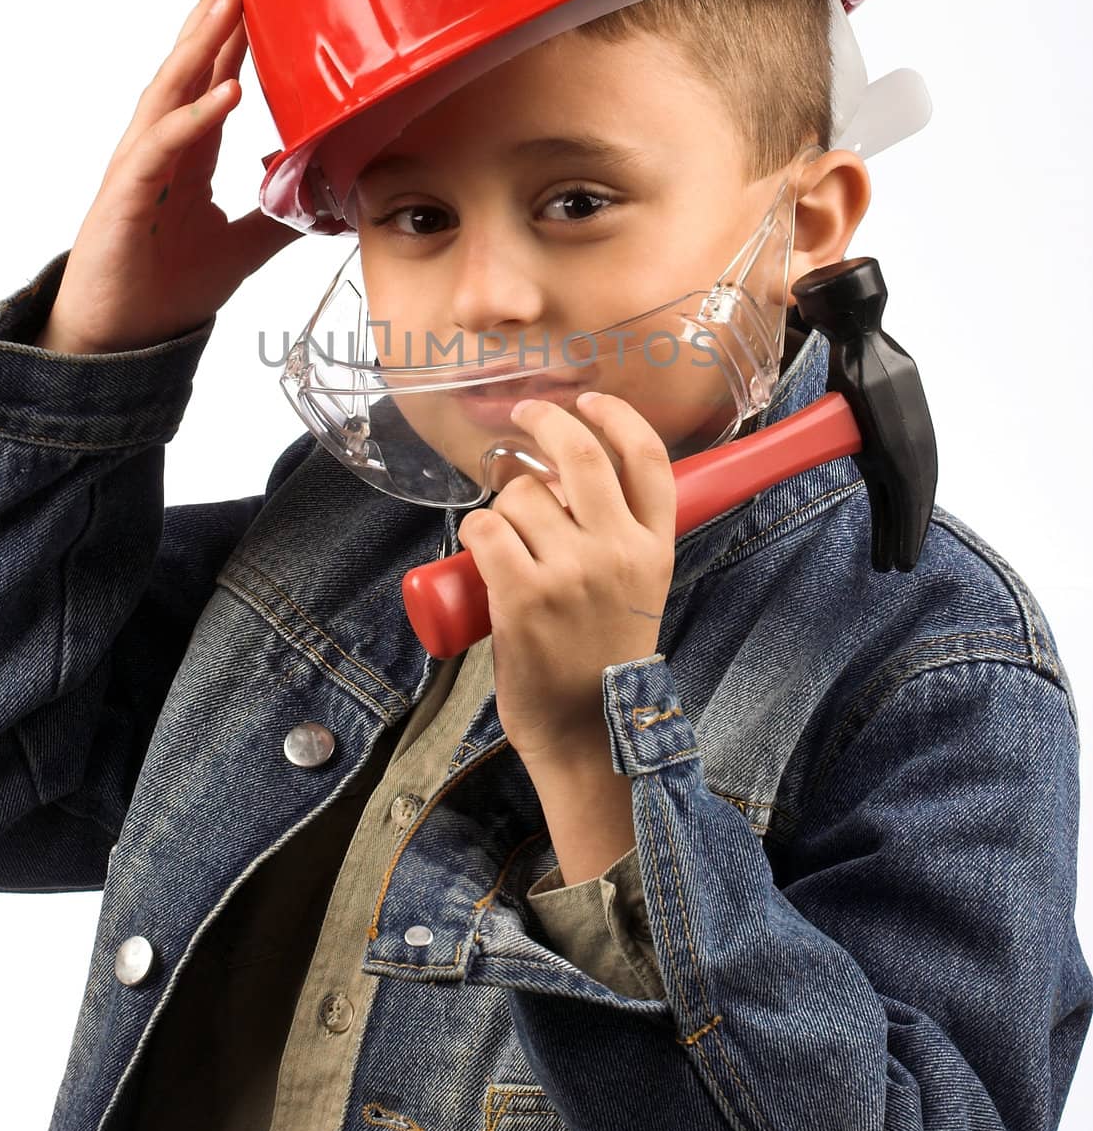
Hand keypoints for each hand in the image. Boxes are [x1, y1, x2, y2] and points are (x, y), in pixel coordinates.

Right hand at [34, 0, 300, 353]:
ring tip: (230, 5)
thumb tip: (327, 201)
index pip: (212, 77)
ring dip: (201, 47)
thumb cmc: (163, 289)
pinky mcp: (126, 198)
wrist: (118, 340)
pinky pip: (162, 148)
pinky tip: (227, 94)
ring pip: (170, 93)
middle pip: (187, 67)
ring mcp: (139, 168)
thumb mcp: (240, 250)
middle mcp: (160, 147)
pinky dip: (195, 119)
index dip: (231, 32)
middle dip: (209, 11)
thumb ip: (277, 221)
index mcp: (186, 152)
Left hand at [456, 391, 676, 770]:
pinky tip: (482, 550)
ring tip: (508, 542)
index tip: (589, 399)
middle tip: (524, 416)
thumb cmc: (601, 658)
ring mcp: (572, 573)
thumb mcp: (639, 588)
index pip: (648, 459)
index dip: (617, 417)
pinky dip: (476, 530)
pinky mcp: (524, 596)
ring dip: (503, 504)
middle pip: (580, 454)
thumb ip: (621, 534)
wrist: (587, 731)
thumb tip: (563, 474)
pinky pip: (487, 528)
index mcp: (655, 547)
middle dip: (545, 420)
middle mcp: (618, 551)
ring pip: (521, 493)